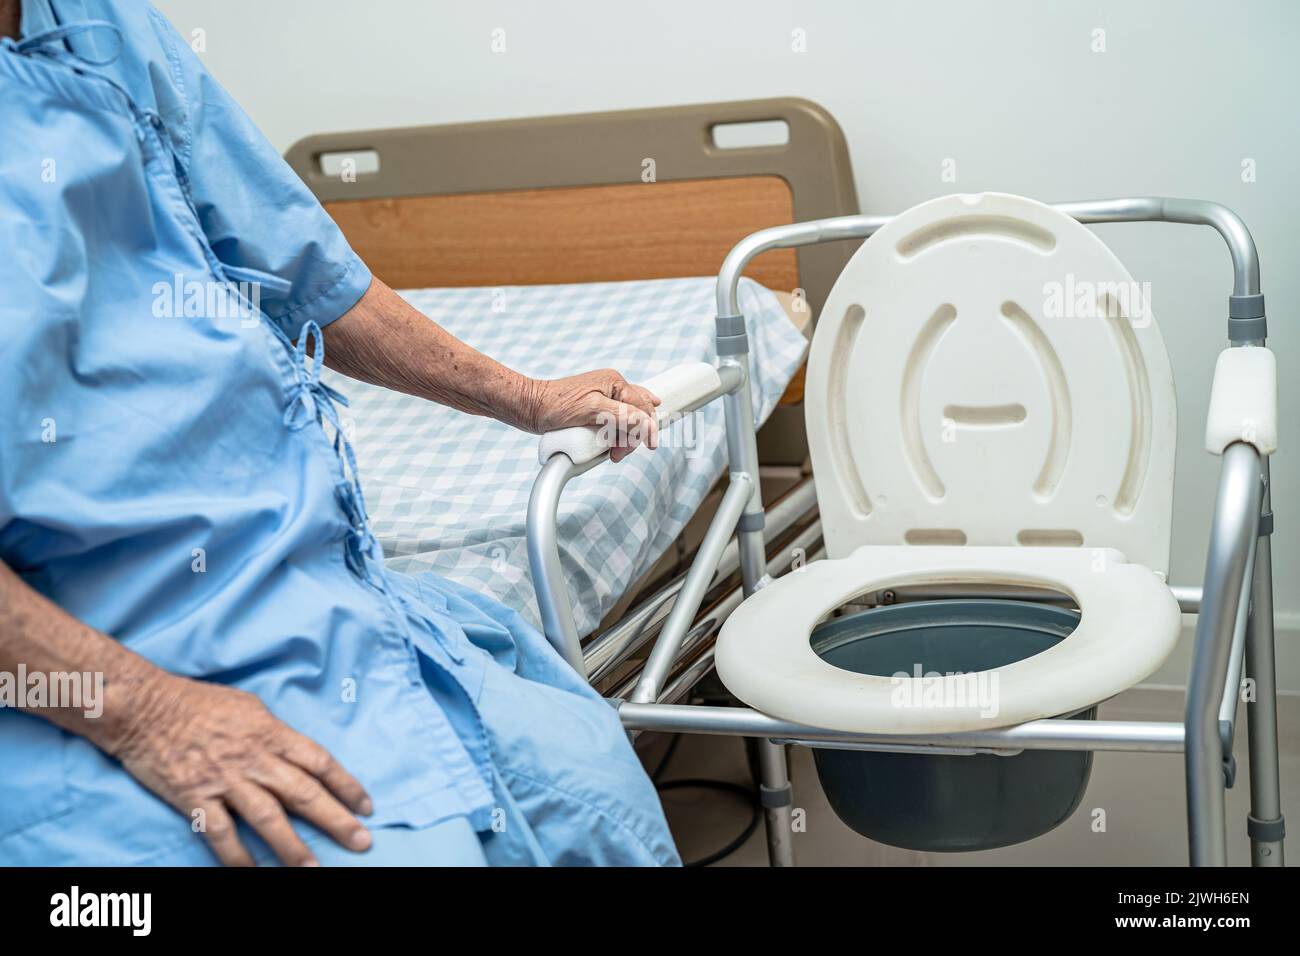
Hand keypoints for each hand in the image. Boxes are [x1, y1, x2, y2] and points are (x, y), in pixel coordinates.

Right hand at [109, 672, 372, 865]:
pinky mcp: (196, 799)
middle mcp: (255, 759)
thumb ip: (274, 733)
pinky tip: (254, 873)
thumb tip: (295, 752)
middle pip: (304, 793)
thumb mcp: (249, 706)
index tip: (366, 806)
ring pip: (269, 819)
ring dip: (293, 847)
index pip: (320, 762)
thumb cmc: (198, 702)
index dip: (347, 786)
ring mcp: (226, 781)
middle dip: (336, 820)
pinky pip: (222, 835)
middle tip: (361, 841)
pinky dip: (239, 857)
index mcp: (272, 733)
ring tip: (314, 868)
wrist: (146, 708)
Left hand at [528, 369, 660, 461]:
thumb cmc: (556, 405)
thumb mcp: (592, 409)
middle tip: (617, 454)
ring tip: (611, 453)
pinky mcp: (594, 410)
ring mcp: (603, 399)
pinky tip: (614, 444)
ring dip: (623, 438)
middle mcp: (611, 388)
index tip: (650, 446)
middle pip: (637, 415)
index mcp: (614, 382)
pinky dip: (615, 435)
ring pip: (626, 421)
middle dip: (632, 436)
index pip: (642, 406)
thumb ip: (622, 414)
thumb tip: (646, 422)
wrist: (529, 408)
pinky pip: (613, 423)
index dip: (648, 428)